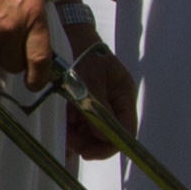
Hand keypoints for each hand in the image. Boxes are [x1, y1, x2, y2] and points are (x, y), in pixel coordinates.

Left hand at [58, 32, 138, 159]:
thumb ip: (98, 110)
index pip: (126, 130)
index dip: (111, 145)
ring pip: (93, 131)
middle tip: (71, 142)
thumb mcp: (90, 82)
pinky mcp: (85, 102)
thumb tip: (104, 137)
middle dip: (90, 141)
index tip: (90, 152)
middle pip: (109, 134)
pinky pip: (81, 123)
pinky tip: (64, 124)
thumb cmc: (83, 56)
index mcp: (124, 96)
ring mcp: (100, 103)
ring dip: (79, 135)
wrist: (69, 37)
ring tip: (65, 129)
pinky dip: (72, 126)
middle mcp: (115, 102)